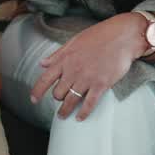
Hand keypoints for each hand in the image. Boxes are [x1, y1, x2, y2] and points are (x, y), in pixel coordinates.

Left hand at [29, 13, 147, 120]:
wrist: (121, 37)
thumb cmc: (98, 36)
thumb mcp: (73, 42)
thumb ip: (57, 55)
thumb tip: (42, 63)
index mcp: (64, 59)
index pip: (45, 79)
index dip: (37, 91)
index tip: (33, 100)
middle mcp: (73, 71)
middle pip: (58, 93)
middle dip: (58, 98)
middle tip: (60, 100)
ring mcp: (87, 79)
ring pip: (70, 100)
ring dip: (65, 111)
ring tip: (63, 116)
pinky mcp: (101, 85)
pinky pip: (89, 103)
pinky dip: (83, 113)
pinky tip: (80, 118)